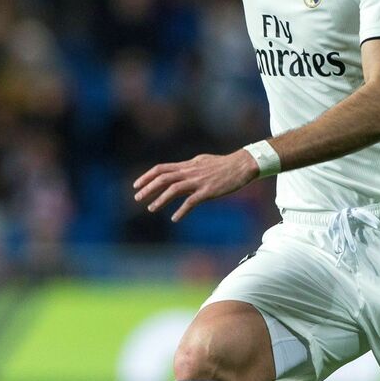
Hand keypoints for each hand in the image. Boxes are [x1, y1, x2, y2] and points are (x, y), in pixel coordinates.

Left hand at [132, 149, 258, 221]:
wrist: (243, 165)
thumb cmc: (224, 165)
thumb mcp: (202, 162)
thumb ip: (189, 168)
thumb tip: (179, 172)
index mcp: (187, 165)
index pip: (161, 168)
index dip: (147, 176)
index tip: (136, 185)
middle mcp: (190, 172)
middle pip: (163, 178)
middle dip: (148, 188)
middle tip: (137, 198)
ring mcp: (199, 181)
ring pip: (174, 189)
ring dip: (160, 199)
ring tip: (151, 209)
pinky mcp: (208, 191)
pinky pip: (191, 202)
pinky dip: (181, 210)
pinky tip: (175, 218)